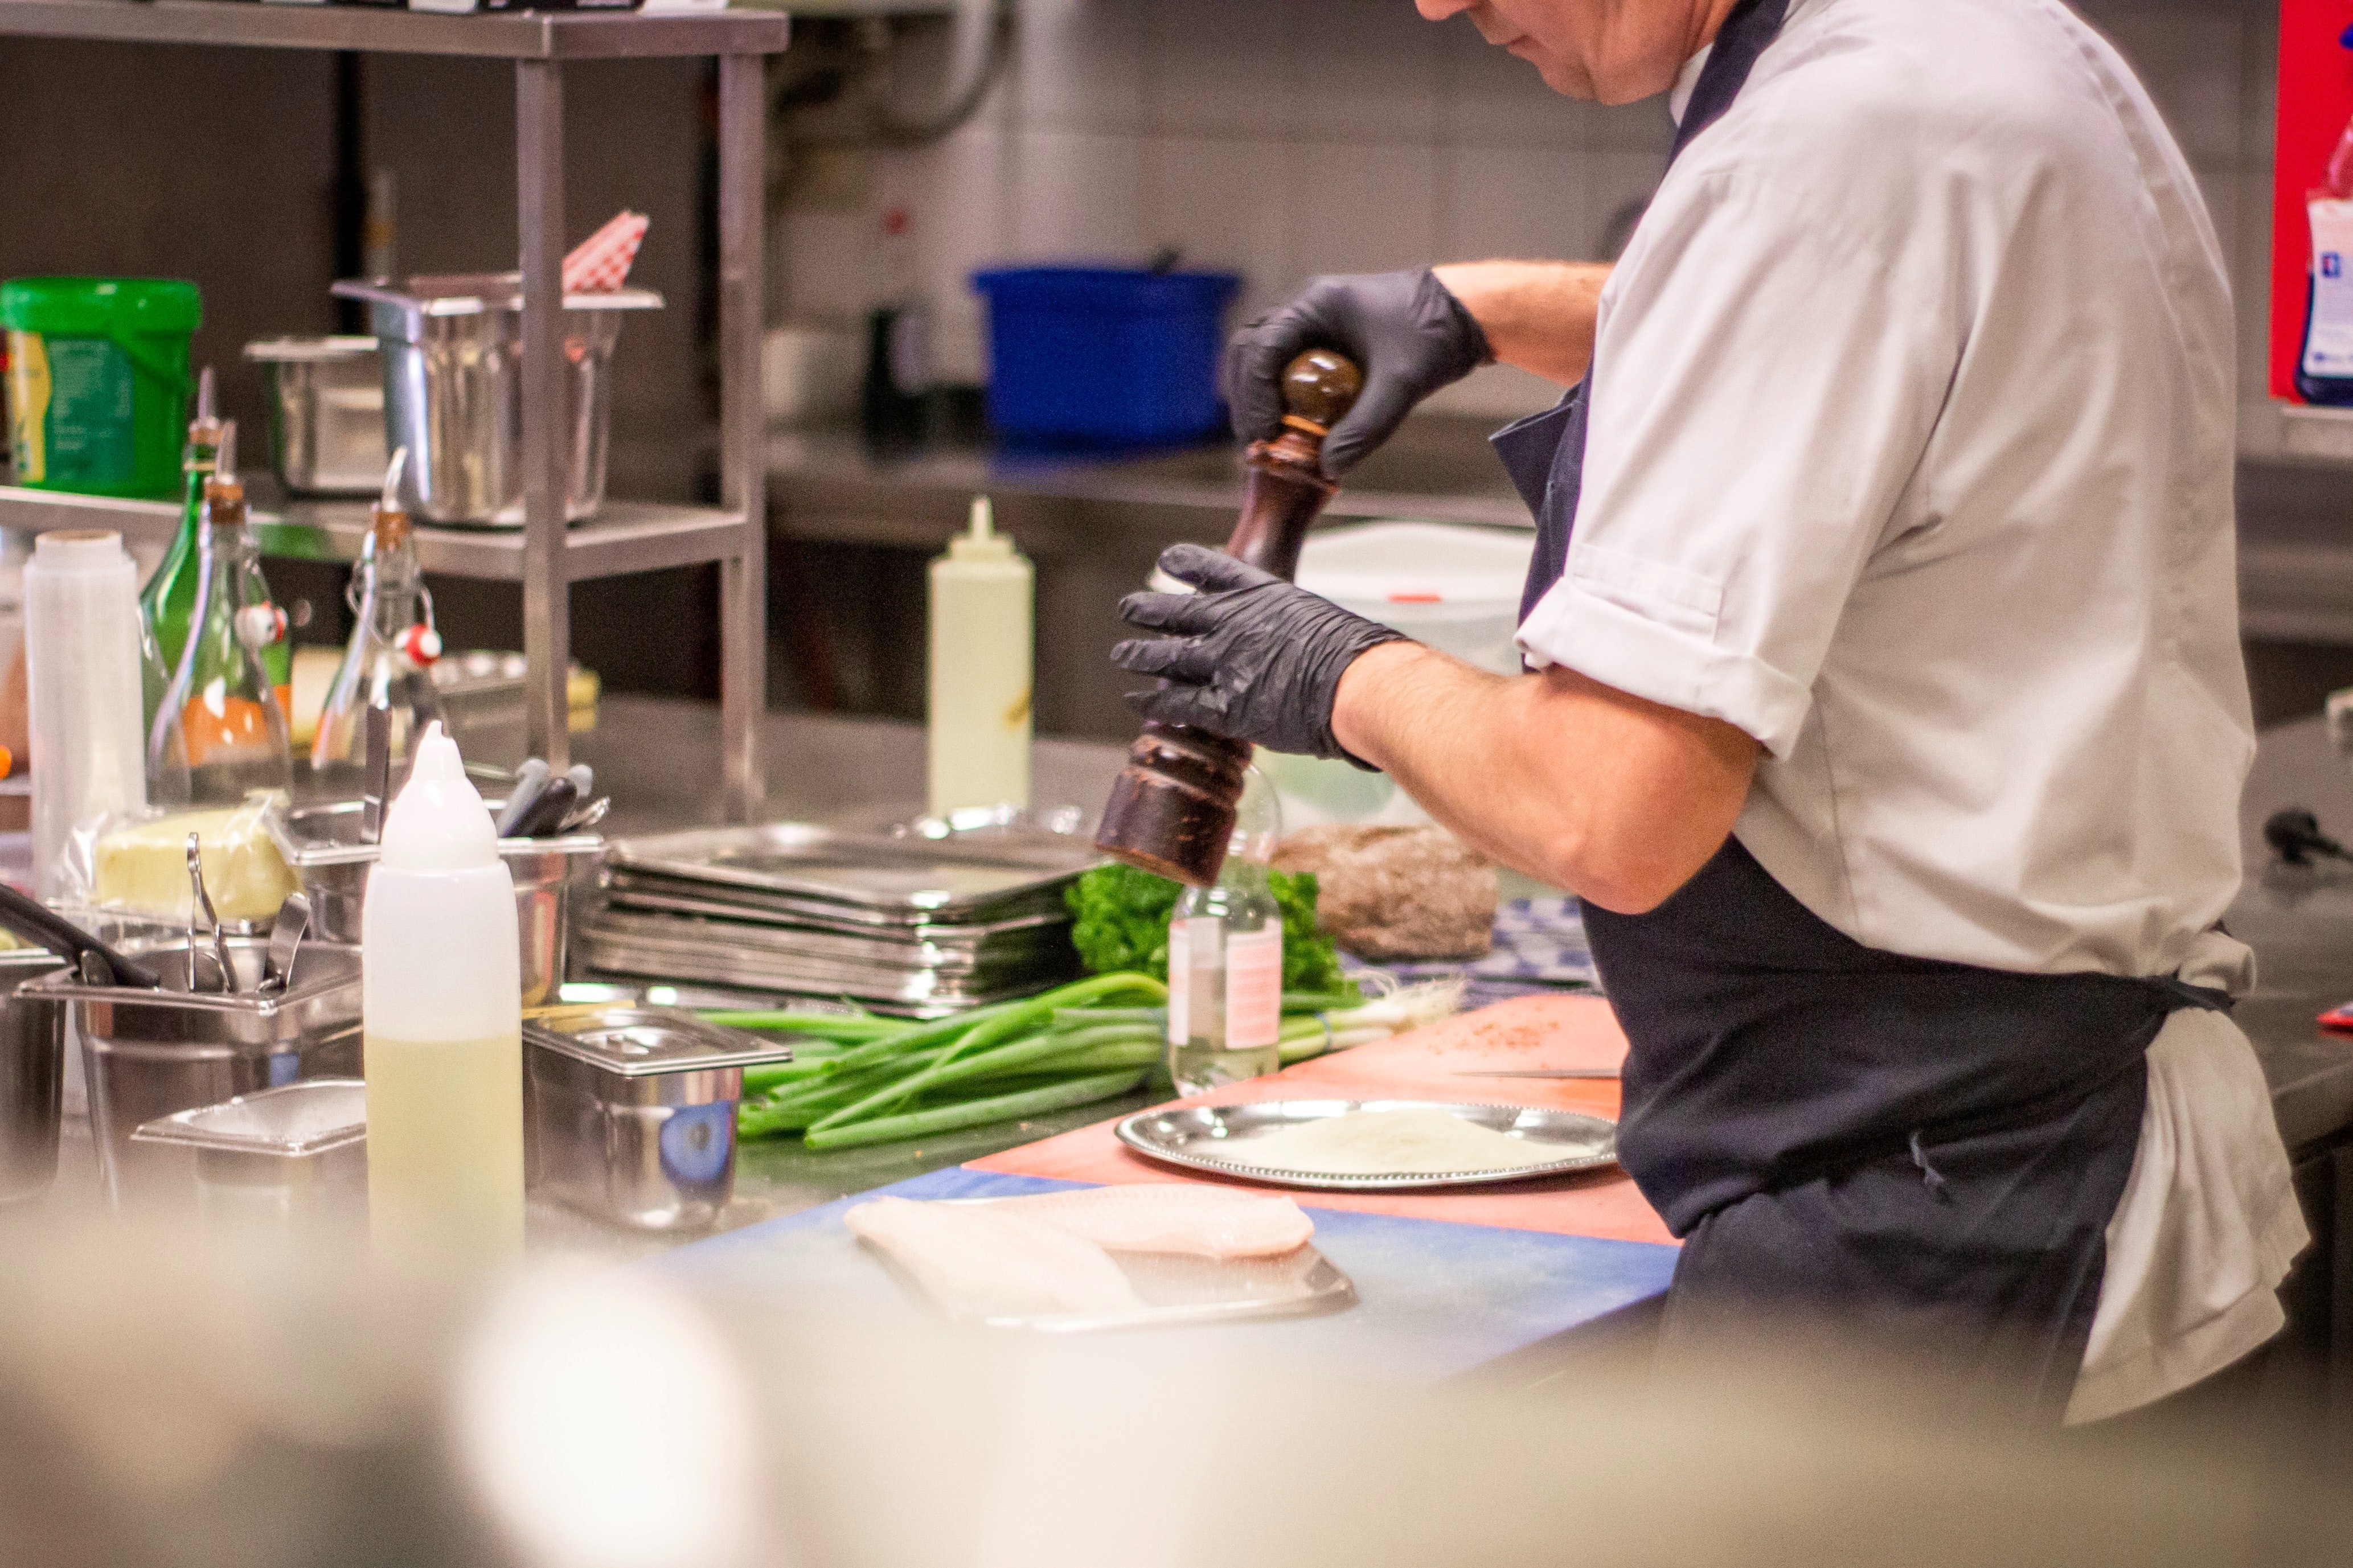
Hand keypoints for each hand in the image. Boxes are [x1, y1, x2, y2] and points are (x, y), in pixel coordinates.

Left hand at [1112, 544, 1409, 763]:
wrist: (1355, 683)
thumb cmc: (1352, 654)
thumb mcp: (1318, 619)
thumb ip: (1291, 626)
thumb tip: (1294, 643)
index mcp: (1258, 594)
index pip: (1211, 570)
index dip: (1185, 563)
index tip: (1168, 560)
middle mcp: (1231, 623)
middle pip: (1176, 611)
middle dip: (1147, 609)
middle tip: (1127, 608)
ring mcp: (1222, 663)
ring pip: (1166, 655)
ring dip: (1139, 654)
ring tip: (1121, 653)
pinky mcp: (1222, 705)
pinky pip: (1176, 702)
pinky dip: (1153, 702)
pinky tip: (1136, 700)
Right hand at [1223, 269, 1490, 476]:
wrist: (1464, 315)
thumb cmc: (1434, 335)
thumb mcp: (1401, 385)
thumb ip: (1366, 427)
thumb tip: (1327, 468)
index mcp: (1315, 303)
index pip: (1261, 347)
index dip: (1254, 394)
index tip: (1263, 434)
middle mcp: (1305, 309)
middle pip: (1249, 352)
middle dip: (1247, 400)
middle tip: (1256, 445)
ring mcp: (1311, 325)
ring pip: (1262, 362)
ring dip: (1257, 401)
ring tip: (1267, 443)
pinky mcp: (1322, 344)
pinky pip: (1285, 371)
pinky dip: (1280, 401)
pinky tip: (1290, 432)